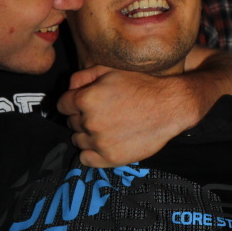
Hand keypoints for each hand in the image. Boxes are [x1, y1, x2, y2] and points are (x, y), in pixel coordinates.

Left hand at [58, 65, 193, 167]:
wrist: (169, 107)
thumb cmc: (141, 86)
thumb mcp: (111, 71)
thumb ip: (84, 76)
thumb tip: (69, 87)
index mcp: (86, 99)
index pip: (62, 105)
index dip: (72, 101)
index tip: (84, 102)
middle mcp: (90, 122)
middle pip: (71, 122)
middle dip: (81, 116)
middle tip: (101, 113)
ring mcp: (100, 142)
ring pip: (77, 140)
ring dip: (86, 134)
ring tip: (105, 127)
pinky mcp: (110, 158)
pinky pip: (86, 159)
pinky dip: (90, 153)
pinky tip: (102, 144)